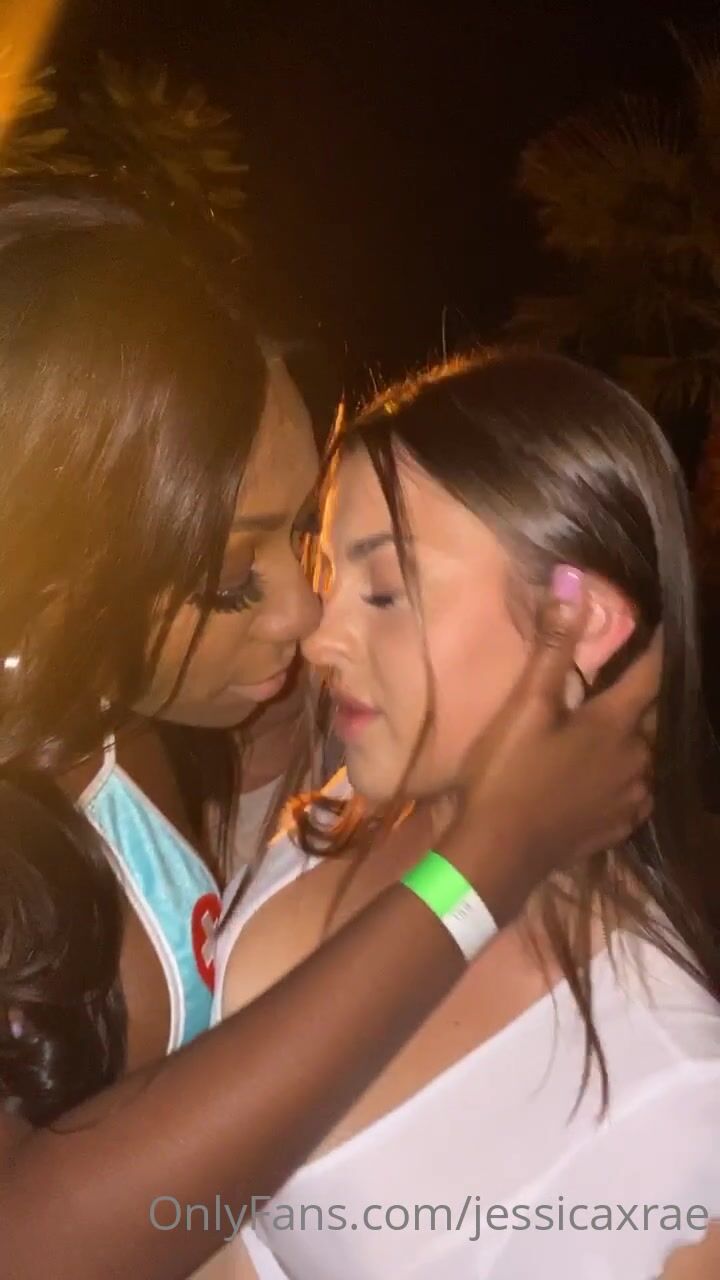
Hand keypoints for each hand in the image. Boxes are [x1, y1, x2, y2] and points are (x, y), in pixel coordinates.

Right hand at [444, 566, 658, 912]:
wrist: (498, 852)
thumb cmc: (507, 773)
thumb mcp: (525, 705)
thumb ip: (552, 644)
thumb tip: (572, 581)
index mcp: (615, 723)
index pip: (652, 673)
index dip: (659, 646)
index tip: (665, 623)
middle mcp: (636, 758)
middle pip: (652, 716)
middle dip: (645, 692)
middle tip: (630, 674)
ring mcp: (630, 797)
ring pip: (646, 755)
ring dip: (636, 736)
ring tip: (616, 724)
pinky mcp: (618, 826)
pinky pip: (636, 791)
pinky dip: (627, 775)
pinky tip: (610, 774)